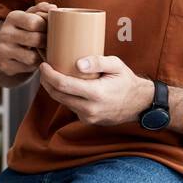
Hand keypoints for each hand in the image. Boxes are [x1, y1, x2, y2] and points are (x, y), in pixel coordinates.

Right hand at [0, 2, 56, 76]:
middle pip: (35, 40)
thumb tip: (53, 8)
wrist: (2, 49)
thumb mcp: (29, 16)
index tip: (49, 30)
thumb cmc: (22, 30)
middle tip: (49, 43)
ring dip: (41, 56)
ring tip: (43, 52)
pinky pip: (27, 68)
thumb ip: (42, 9)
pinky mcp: (4, 64)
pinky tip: (34, 60)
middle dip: (46, 43)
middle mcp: (5, 33)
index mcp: (13, 17)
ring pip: (32, 57)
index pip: (35, 22)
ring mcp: (2, 50)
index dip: (47, 27)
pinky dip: (34, 65)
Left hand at [38, 55, 153, 125]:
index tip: (43, 65)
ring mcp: (88, 117)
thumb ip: (98, 62)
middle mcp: (90, 109)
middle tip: (44, 69)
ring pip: (62, 102)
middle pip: (58, 95)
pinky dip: (65, 96)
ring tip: (52, 76)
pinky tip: (66, 87)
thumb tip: (78, 64)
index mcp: (96, 93)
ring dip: (54, 89)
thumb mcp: (116, 65)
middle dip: (47, 82)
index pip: (63, 85)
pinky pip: (70, 107)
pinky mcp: (87, 121)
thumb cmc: (126, 81)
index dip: (49, 75)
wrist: (139, 104)